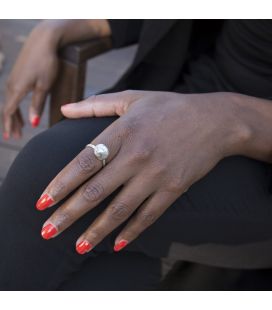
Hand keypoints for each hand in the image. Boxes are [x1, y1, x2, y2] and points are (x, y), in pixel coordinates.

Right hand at [1, 23, 60, 139]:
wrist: (43, 40)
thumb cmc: (46, 63)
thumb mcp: (44, 86)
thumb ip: (37, 105)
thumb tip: (33, 123)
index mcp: (17, 89)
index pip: (9, 112)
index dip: (9, 126)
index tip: (10, 137)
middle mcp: (11, 84)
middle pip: (8, 109)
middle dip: (12, 124)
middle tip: (16, 136)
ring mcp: (13, 78)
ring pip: (11, 102)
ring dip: (14, 115)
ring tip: (20, 127)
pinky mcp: (17, 74)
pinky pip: (13, 94)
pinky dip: (16, 105)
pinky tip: (20, 109)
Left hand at [36, 90, 244, 253]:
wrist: (213, 121)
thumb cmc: (169, 107)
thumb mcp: (133, 97)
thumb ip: (95, 105)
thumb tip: (64, 109)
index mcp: (122, 131)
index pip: (83, 162)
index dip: (60, 184)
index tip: (42, 202)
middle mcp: (136, 155)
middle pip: (95, 191)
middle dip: (68, 214)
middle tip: (47, 232)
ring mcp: (156, 174)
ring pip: (120, 209)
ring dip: (96, 230)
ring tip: (77, 246)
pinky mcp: (173, 188)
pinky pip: (149, 215)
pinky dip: (132, 231)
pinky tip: (117, 243)